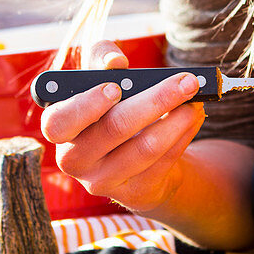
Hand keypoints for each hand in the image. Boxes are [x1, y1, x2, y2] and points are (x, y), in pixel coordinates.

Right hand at [39, 40, 204, 212]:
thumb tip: (114, 62)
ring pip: (145, 149)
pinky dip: (183, 135)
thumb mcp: (102, 79)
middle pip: (114, 129)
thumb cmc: (112, 107)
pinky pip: (163, 162)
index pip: (58, 123)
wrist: (133, 153)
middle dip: (156, 101)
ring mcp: (103, 181)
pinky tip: (195, 117)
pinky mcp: (134, 193)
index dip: (86, 105)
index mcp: (58, 127)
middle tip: (186, 82)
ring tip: (196, 100)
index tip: (116, 87)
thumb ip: (101, 59)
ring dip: (178, 120)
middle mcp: (74, 159)